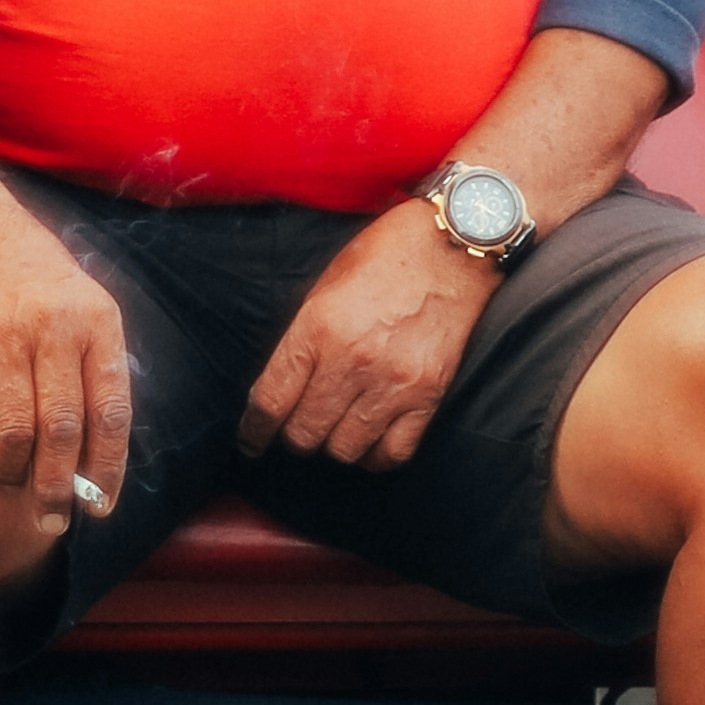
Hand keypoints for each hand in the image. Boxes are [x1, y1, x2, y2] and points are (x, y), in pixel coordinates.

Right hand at [0, 181, 136, 512]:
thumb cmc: (24, 270)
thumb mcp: (76, 300)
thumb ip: (89, 364)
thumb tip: (94, 450)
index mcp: (96, 321)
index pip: (112, 412)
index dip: (107, 468)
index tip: (100, 507)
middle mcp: (55, 328)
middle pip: (64, 432)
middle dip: (58, 489)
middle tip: (52, 520)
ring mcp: (4, 336)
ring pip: (16, 431)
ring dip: (14, 470)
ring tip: (13, 479)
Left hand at [239, 203, 494, 471]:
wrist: (453, 247)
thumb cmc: (386, 256)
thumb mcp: (327, 284)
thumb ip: (304, 336)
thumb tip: (283, 385)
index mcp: (317, 327)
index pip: (271, 400)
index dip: (254, 430)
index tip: (251, 441)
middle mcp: (351, 360)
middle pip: (304, 432)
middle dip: (294, 437)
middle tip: (298, 429)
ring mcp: (392, 382)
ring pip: (344, 450)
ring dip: (333, 446)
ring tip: (335, 432)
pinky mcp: (427, 396)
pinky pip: (392, 453)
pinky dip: (375, 457)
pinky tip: (369, 443)